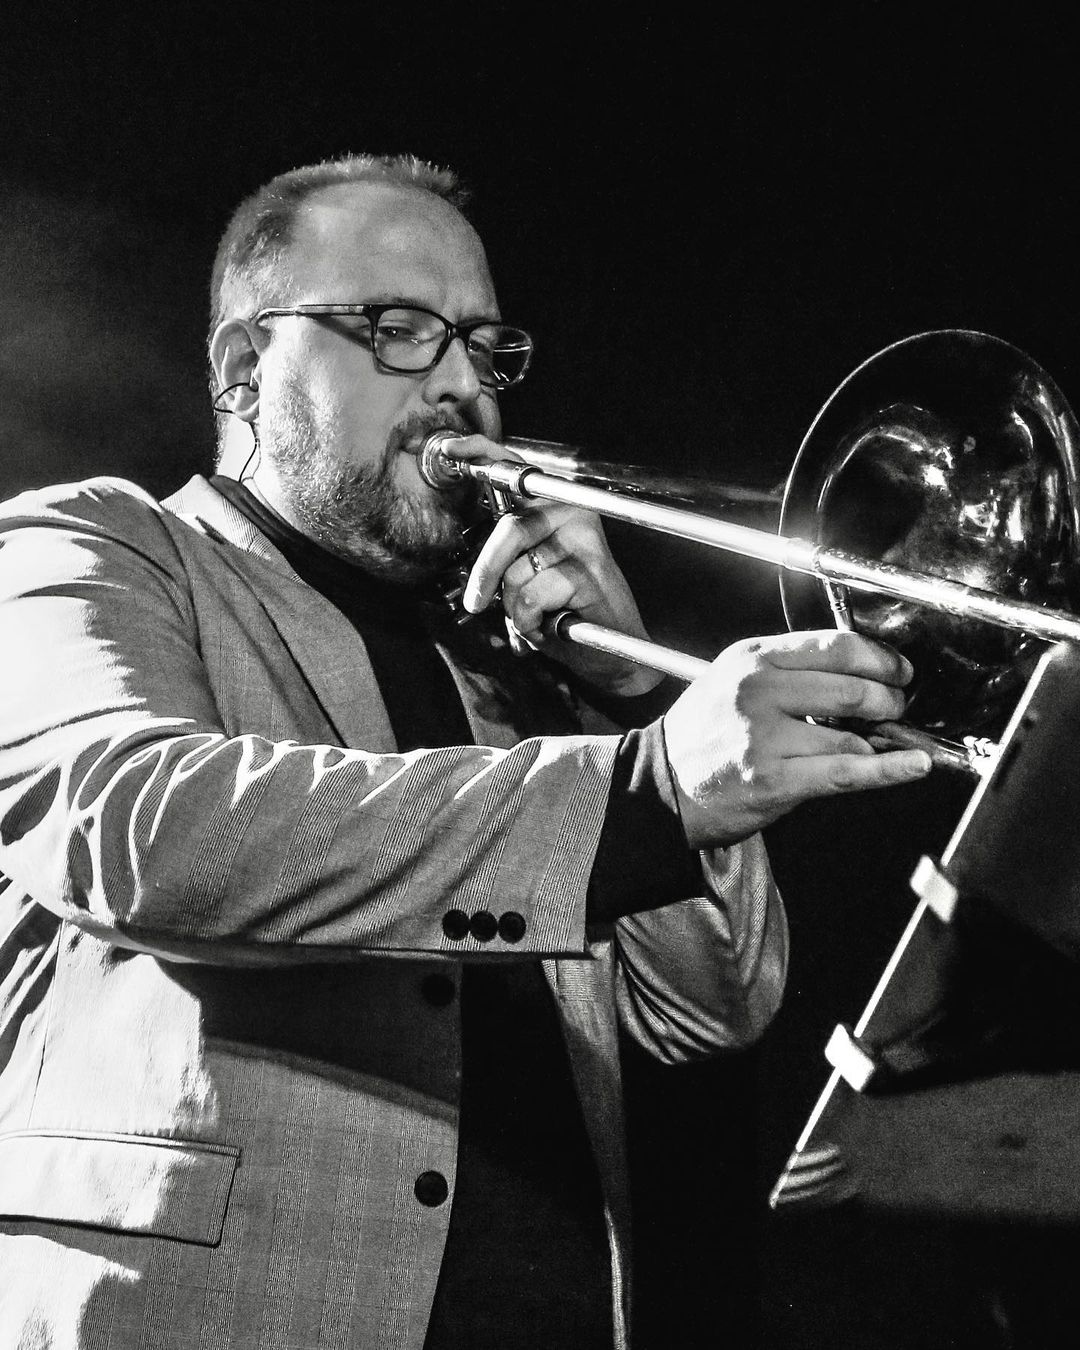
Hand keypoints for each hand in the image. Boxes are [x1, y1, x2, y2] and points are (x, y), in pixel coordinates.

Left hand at [456, 435, 659, 694]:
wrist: (616, 649)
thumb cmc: (568, 610)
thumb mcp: (531, 573)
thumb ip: (508, 550)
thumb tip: (468, 537)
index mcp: (556, 505)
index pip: (515, 469)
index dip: (480, 454)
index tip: (449, 449)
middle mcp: (573, 512)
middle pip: (508, 530)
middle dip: (486, 574)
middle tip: (476, 602)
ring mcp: (584, 540)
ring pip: (515, 572)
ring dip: (515, 607)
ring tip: (539, 615)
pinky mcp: (589, 572)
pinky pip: (531, 597)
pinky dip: (530, 622)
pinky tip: (553, 624)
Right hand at [662, 629, 930, 847]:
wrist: (660, 786)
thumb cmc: (700, 736)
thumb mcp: (732, 680)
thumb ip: (787, 670)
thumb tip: (858, 676)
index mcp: (752, 658)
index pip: (834, 646)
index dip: (879, 658)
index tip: (898, 669)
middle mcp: (757, 690)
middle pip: (850, 687)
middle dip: (888, 700)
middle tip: (896, 708)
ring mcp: (764, 735)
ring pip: (850, 734)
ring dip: (883, 741)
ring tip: (891, 743)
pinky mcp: (773, 778)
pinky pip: (845, 772)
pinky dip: (888, 770)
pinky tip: (912, 765)